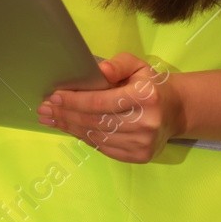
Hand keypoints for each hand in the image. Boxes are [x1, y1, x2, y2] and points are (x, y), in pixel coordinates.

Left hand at [39, 52, 181, 163]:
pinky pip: (103, 148)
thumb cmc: (150, 85)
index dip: (74, 100)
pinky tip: (70, 128)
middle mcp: (146, 123)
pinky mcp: (140, 157)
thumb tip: (98, 70)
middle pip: (94, 121)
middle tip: (43, 109)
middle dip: (65, 114)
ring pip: (96, 137)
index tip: (53, 96)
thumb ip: (117, 64)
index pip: (100, 102)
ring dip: (69, 127)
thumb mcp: (137, 66)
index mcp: (145, 97)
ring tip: (50, 119)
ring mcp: (143, 144)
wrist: (176, 111)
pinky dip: (83, 138)